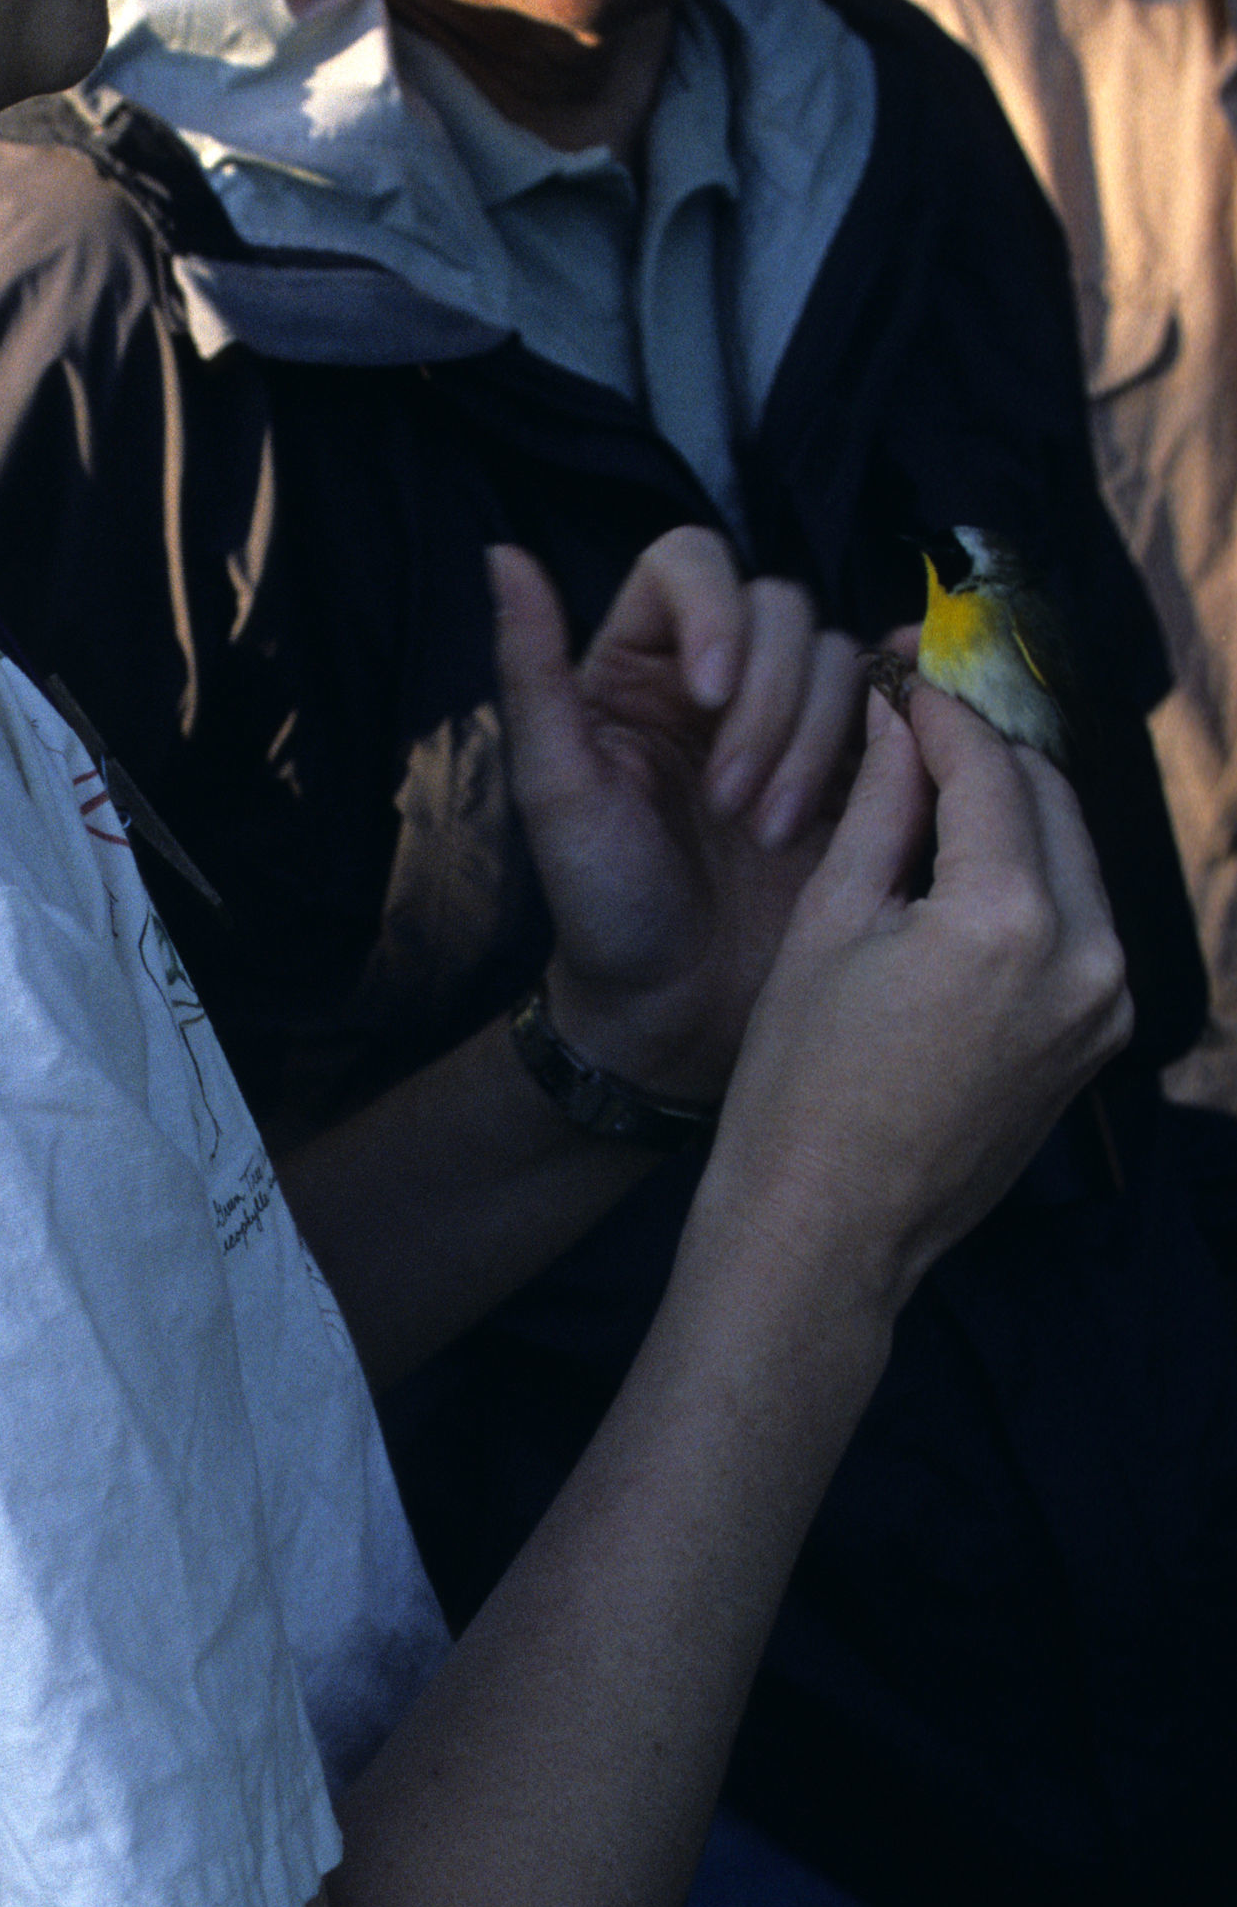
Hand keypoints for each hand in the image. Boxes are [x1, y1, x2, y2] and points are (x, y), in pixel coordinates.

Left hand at [491, 533, 862, 1102]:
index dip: (716, 609)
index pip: (690, 562)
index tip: (712, 697)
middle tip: (733, 807)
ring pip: (840, 658)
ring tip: (773, 833)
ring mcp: (794, 719)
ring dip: (815, 744)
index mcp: (638, 663)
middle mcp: (719, 674)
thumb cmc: (601, 904)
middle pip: (781, 607)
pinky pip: (898, 710)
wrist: (679, 1013)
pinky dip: (905, 720)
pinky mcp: (858, 769)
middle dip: (769, 705)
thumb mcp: (554, 790)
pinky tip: (901, 756)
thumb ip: (530, 671)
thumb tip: (502, 552)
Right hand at [693, 678, 1131, 1323]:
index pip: (990, 768)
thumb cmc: (801, 1082)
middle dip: (985, 754)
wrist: (830, 1225)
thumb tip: (897, 719)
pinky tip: (959, 878)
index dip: (941, 712)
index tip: (902, 680)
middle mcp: (1084, 956)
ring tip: (929, 798)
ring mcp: (1105, 1003)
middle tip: (915, 727)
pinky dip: (1030, 880)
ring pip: (1073, 856)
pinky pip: (1077, 921)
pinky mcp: (1100, 1036)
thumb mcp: (828, 921)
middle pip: (1050, 799)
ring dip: (1012, 814)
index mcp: (1008, 919)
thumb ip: (880, 807)